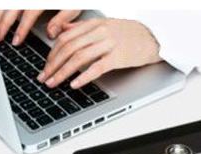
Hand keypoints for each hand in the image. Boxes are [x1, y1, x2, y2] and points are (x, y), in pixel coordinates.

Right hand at [0, 10, 81, 44]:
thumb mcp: (74, 6)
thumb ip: (62, 19)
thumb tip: (51, 34)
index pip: (29, 14)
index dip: (22, 28)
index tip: (16, 41)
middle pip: (13, 7)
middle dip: (4, 23)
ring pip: (8, 3)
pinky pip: (8, 1)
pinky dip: (1, 8)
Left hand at [37, 18, 163, 88]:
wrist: (156, 38)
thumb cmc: (132, 34)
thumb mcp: (106, 24)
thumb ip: (83, 27)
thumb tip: (62, 30)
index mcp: (95, 23)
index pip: (65, 37)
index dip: (51, 53)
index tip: (45, 66)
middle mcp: (100, 31)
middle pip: (68, 48)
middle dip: (52, 65)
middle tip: (44, 77)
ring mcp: (110, 44)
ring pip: (78, 57)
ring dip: (62, 72)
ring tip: (53, 83)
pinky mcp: (119, 57)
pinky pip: (97, 67)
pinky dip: (83, 76)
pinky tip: (74, 84)